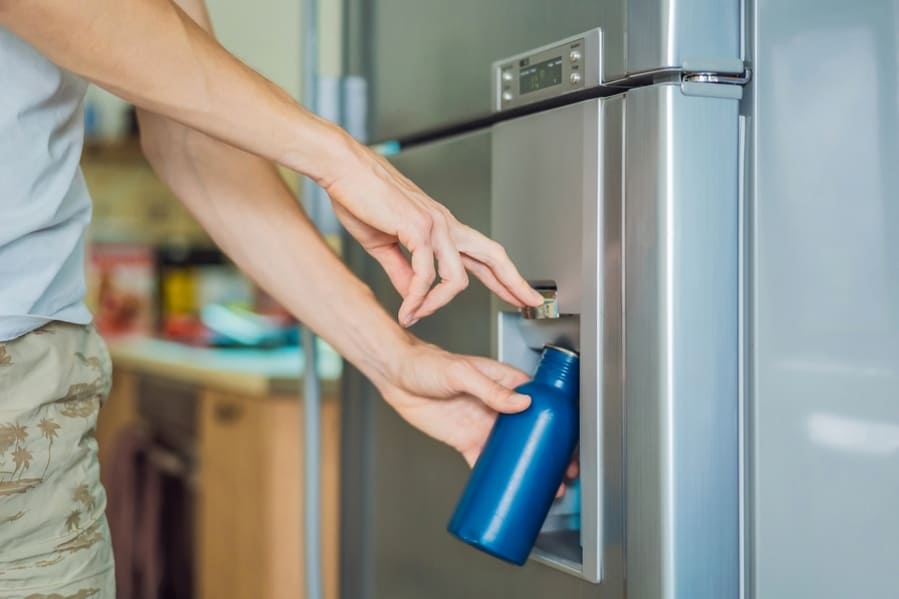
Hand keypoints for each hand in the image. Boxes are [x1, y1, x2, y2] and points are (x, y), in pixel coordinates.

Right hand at [325, 144, 542, 326]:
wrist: (342, 169)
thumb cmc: (359, 197)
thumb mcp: (384, 244)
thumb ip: (402, 271)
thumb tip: (413, 296)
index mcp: (441, 226)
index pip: (483, 255)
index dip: (505, 276)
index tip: (521, 293)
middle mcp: (445, 224)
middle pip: (493, 256)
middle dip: (513, 282)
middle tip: (529, 303)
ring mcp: (435, 225)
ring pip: (456, 278)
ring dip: (436, 304)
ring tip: (415, 315)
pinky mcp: (418, 227)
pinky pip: (425, 274)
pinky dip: (416, 297)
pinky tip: (407, 308)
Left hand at [374, 339, 573, 496]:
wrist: (397, 377)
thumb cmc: (428, 364)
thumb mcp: (462, 373)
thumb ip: (491, 389)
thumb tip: (522, 403)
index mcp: (504, 382)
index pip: (540, 401)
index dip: (557, 420)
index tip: (569, 438)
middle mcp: (498, 405)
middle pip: (532, 430)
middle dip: (550, 451)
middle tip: (564, 471)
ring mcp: (483, 424)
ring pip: (514, 450)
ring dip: (530, 467)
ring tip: (547, 487)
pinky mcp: (466, 441)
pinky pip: (486, 462)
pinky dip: (499, 476)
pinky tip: (511, 490)